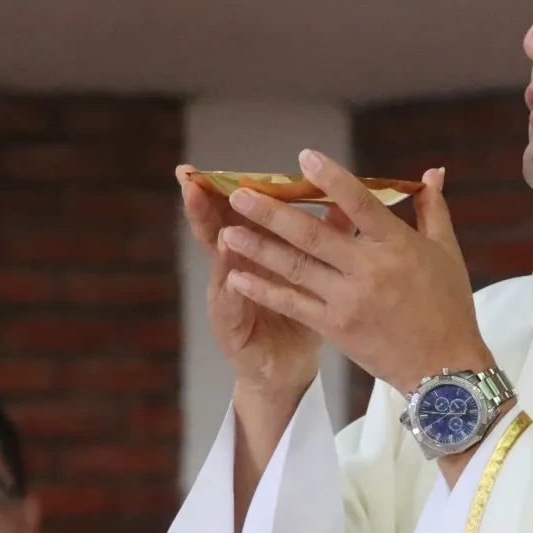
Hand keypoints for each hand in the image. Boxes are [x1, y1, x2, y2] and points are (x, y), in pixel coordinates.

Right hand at [177, 165, 321, 401]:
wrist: (288, 367)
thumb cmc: (298, 313)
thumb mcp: (309, 271)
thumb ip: (320, 237)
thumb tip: (343, 202)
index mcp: (250, 251)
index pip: (232, 213)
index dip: (220, 188)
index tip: (204, 165)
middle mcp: (232, 271)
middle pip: (212, 230)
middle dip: (200, 205)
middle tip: (190, 180)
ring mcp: (227, 299)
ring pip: (218, 263)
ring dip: (212, 238)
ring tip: (206, 214)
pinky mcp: (231, 328)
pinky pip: (231, 304)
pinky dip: (231, 287)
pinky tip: (231, 272)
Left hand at [217, 150, 492, 397]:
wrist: (444, 369)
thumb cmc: (449, 307)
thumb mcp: (446, 253)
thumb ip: (433, 209)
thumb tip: (432, 172)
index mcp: (397, 245)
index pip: (360, 203)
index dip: (331, 179)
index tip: (304, 157)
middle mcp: (369, 269)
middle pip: (313, 234)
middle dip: (272, 213)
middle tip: (239, 193)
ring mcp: (348, 300)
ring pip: (295, 268)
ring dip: (258, 249)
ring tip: (227, 232)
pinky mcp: (335, 328)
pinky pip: (293, 304)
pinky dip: (264, 291)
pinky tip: (237, 278)